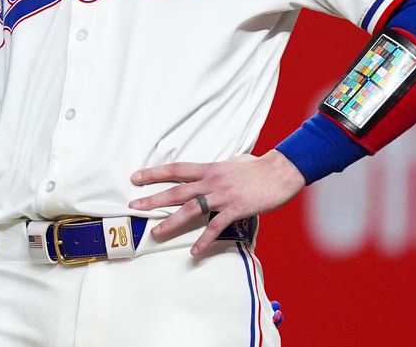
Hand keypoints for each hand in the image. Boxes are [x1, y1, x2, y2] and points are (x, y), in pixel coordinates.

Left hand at [129, 150, 305, 255]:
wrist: (281, 171)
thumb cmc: (258, 166)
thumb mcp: (232, 162)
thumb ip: (217, 169)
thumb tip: (209, 171)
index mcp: (209, 168)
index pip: (175, 169)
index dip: (154, 173)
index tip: (136, 177)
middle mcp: (211, 181)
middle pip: (176, 191)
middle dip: (153, 199)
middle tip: (134, 206)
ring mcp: (223, 196)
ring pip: (191, 209)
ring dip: (171, 222)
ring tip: (155, 232)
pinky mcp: (236, 209)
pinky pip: (216, 227)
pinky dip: (204, 240)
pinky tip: (194, 252)